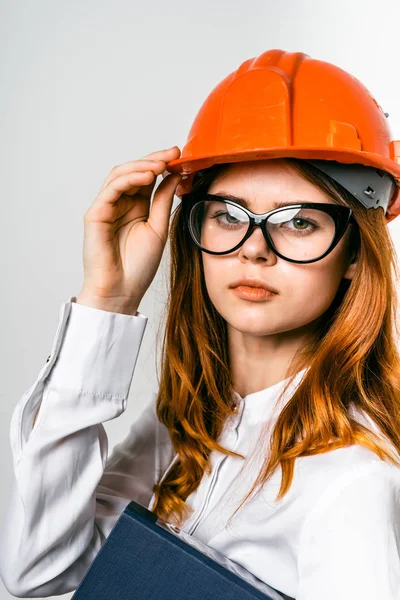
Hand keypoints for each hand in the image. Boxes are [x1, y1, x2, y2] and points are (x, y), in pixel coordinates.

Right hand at [76, 146, 181, 313]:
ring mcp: (106, 207)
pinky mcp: (96, 214)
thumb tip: (174, 175)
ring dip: (142, 166)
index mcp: (136, 207)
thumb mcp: (158, 227)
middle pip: (133, 171)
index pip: (146, 177)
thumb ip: (163, 201)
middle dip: (153, 159)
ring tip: (161, 164)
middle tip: (173, 154)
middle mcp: (120, 204)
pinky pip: (112, 189)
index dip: (161, 164)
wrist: (122, 290)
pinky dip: (129, 179)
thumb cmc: (138, 266)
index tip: (179, 155)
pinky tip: (147, 176)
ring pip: (120, 175)